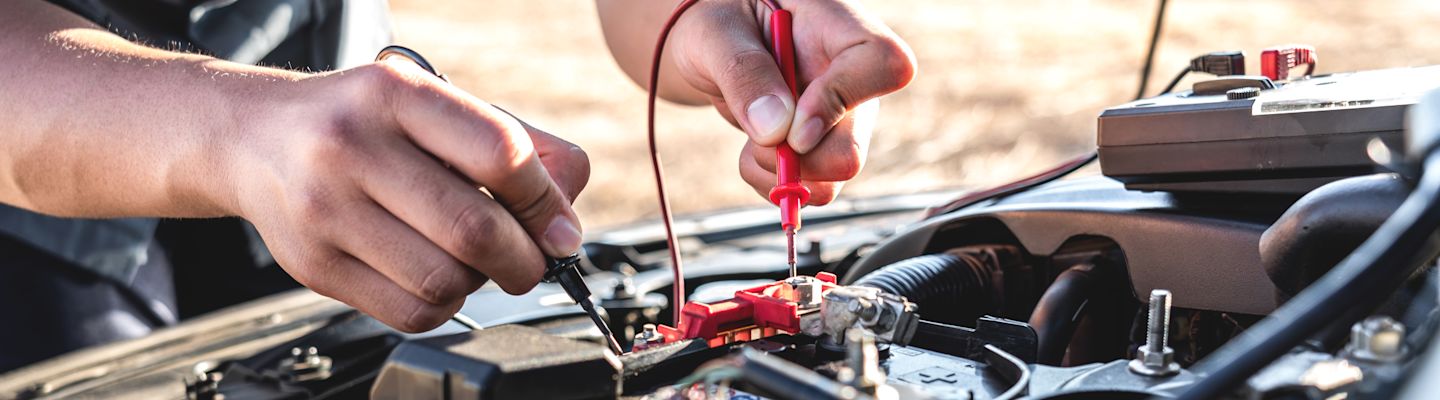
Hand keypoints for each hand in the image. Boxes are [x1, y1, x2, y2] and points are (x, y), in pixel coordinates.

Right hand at [226, 60, 589, 331]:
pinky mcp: (313, 265)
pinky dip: (443, 304)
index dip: (544, 200)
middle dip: (525, 258)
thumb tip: (567, 215)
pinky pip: (411, 311)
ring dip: (482, 282)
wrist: (256, 138)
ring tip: (475, 261)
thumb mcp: (436, 104)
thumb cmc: (366, 122)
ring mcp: (325, 209)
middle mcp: (352, 146)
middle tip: (532, 259)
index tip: (558, 225)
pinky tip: (435, 275)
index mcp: (396, 94)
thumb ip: (517, 145)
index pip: (500, 153)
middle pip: (474, 229)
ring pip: (445, 280)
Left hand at [669, 0, 915, 203]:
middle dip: (797, 159)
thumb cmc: (719, 23)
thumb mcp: (715, 33)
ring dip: (783, 174)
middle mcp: (850, 78)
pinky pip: (813, 188)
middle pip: (853, 147)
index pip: (883, 64)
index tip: (792, 124)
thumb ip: (743, 72)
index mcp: (837, 29)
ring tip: (751, 138)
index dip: (842, 100)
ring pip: (835, 175)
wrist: (713, 47)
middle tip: (758, 136)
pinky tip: (755, 151)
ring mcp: (842, 117)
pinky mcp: (824, 147)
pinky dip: (774, 183)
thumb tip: (775, 132)